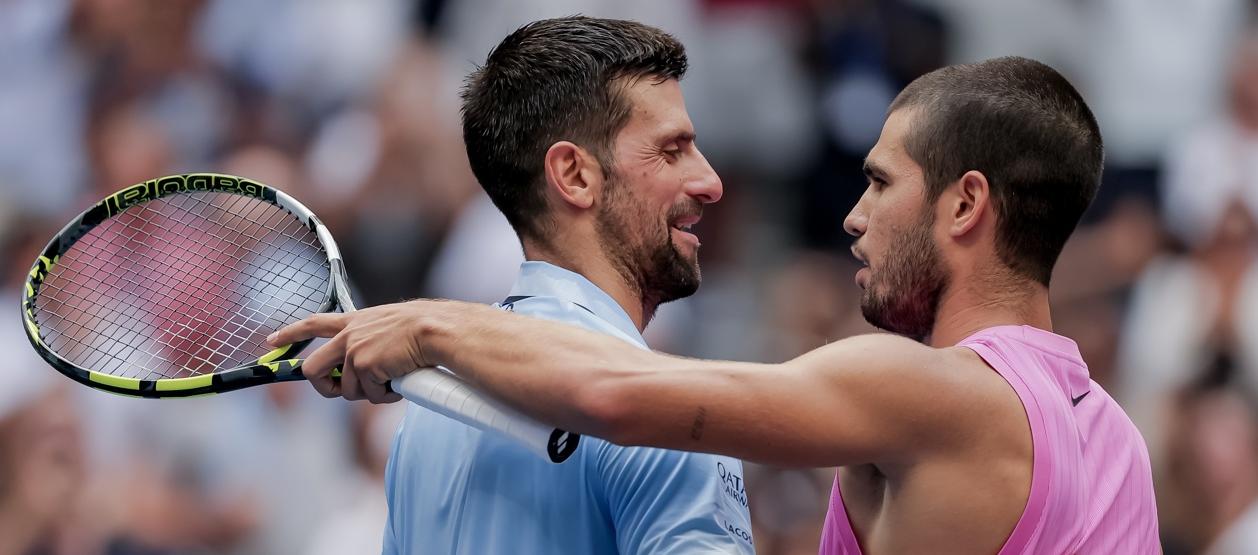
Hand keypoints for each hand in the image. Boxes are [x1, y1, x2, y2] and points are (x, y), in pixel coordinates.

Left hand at [269, 303, 432, 402]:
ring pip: (347, 390)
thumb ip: (373, 342)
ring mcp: (353, 351)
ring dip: (370, 392)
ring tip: (394, 380)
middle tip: (343, 391)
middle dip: (324, 387)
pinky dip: (386, 395)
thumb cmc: (426, 329)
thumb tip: (368, 370)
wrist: (436, 330)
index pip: (314, 323)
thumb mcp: (391, 328)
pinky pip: (369, 394)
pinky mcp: (362, 366)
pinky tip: (400, 380)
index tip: (272, 340)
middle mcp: (348, 335)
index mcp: (355, 321)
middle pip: (312, 368)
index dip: (291, 333)